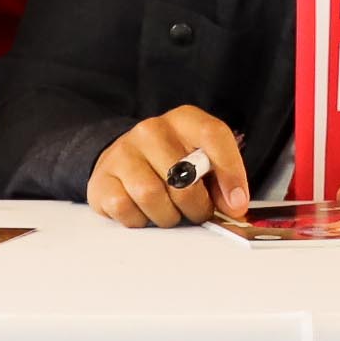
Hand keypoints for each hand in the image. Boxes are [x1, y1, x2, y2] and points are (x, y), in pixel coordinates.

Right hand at [89, 107, 249, 226]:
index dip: (230, 172)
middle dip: (196, 206)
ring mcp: (123, 152)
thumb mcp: (201, 161)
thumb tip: (234, 207)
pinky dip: (140, 220)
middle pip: (183, 178)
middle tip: (197, 212)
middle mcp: (152, 130)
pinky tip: (143, 211)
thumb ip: (222, 180)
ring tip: (169, 212)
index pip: (213, 136)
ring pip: (152, 196)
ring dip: (167, 216)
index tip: (237, 204)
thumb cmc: (170, 163)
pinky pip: (126, 210)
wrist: (122, 159)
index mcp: (184, 120)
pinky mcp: (102, 178)